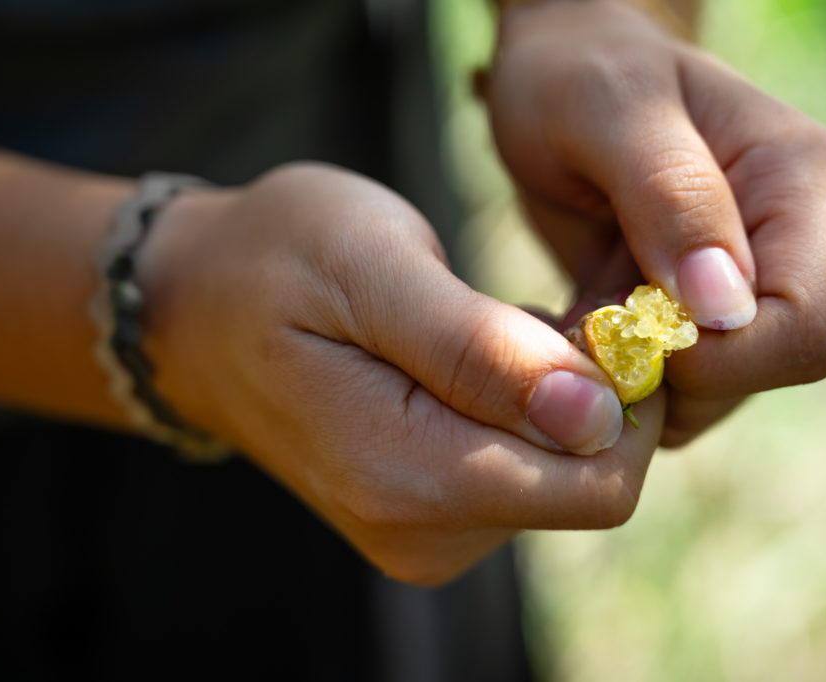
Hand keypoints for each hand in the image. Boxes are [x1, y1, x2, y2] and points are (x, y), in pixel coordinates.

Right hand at [134, 163, 661, 584]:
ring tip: (490, 325)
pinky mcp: (428, 517)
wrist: (198, 310)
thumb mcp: (373, 269)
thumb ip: (479, 349)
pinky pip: (527, 472)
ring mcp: (424, 533)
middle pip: (586, 484)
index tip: (598, 313)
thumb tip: (596, 417)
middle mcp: (421, 532)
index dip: (627, 399)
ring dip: (558, 397)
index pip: (595, 483)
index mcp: (406, 477)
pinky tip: (481, 356)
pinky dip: (529, 411)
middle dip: (594, 393)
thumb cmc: (277, 262)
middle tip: (532, 305)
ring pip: (563, 477)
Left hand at [484, 0, 825, 445]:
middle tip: (584, 315)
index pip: (806, 328)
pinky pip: (678, 389)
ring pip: (717, 393)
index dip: (715, 358)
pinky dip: (620, 375)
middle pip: (764, 372)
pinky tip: (584, 320)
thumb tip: (725, 306)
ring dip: (635, 374)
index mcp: (803, 183)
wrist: (565, 79)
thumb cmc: (581, 75)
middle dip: (667, 370)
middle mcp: (802, 244)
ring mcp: (760, 287)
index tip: (622, 327)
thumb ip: (669, 194)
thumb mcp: (607, 108)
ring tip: (579, 305)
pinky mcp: (713, 319)